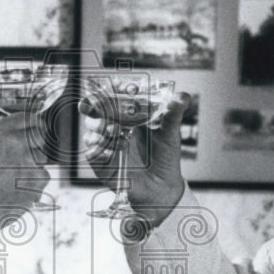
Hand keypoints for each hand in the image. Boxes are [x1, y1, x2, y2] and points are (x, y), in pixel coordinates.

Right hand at [0, 112, 49, 222]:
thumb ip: (3, 134)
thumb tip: (23, 128)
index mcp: (1, 130)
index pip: (33, 119)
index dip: (37, 126)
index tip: (37, 132)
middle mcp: (17, 141)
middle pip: (40, 138)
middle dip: (34, 148)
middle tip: (20, 162)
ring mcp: (29, 160)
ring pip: (42, 159)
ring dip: (33, 167)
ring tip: (12, 179)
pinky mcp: (37, 180)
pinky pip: (42, 177)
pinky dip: (33, 183)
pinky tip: (16, 190)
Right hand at [80, 91, 187, 225]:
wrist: (162, 186)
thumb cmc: (165, 156)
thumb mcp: (170, 133)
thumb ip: (173, 113)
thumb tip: (183, 96)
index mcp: (126, 115)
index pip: (110, 97)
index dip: (106, 91)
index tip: (109, 88)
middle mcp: (112, 127)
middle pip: (93, 111)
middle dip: (96, 108)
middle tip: (103, 109)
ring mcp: (105, 145)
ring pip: (91, 131)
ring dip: (101, 130)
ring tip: (118, 134)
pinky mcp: (101, 163)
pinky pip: (92, 153)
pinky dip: (101, 150)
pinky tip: (115, 153)